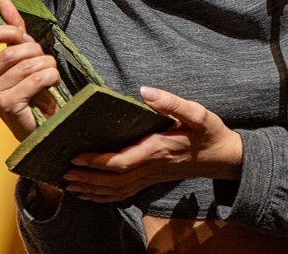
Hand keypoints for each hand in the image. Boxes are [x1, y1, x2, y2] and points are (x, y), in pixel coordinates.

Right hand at [0, 0, 60, 141]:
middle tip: (43, 61)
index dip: (10, 31)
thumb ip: (12, 28)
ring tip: (50, 72)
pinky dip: (50, 76)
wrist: (40, 126)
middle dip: (36, 51)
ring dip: (47, 64)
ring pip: (27, 64)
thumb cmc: (30, 89)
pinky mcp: (7, 104)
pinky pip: (35, 78)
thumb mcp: (21, 55)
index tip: (23, 37)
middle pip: (13, 51)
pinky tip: (52, 82)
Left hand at [62, 87, 243, 202]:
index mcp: (158, 149)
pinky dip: (105, 196)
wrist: (223, 157)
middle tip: (63, 173)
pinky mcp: (152, 179)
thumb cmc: (209, 133)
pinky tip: (91, 194)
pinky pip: (125, 193)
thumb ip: (171, 102)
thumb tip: (145, 91)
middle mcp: (151, 167)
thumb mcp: (197, 113)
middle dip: (87, 179)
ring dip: (92, 190)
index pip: (121, 161)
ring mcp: (151, 176)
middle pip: (113, 180)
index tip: (77, 157)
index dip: (97, 162)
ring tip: (70, 186)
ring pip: (116, 190)